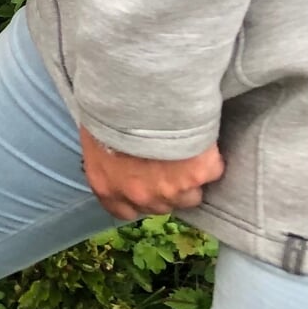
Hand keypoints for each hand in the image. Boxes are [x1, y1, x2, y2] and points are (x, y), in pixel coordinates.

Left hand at [79, 127, 223, 220]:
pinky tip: (200, 141)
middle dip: (165, 189)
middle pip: (161, 206)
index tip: (143, 186)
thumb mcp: (96, 138)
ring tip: (186, 155)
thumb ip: (106, 158)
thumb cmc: (107, 113)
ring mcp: (172, 189)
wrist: (137, 98)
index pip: (123, 211)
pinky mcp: (200, 175)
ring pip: (190, 196)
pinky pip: (211, 172)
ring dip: (189, 180)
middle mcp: (140, 196)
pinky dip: (208, 160)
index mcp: (107, 187)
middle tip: (167, 164)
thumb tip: (115, 158)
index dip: (136, 200)